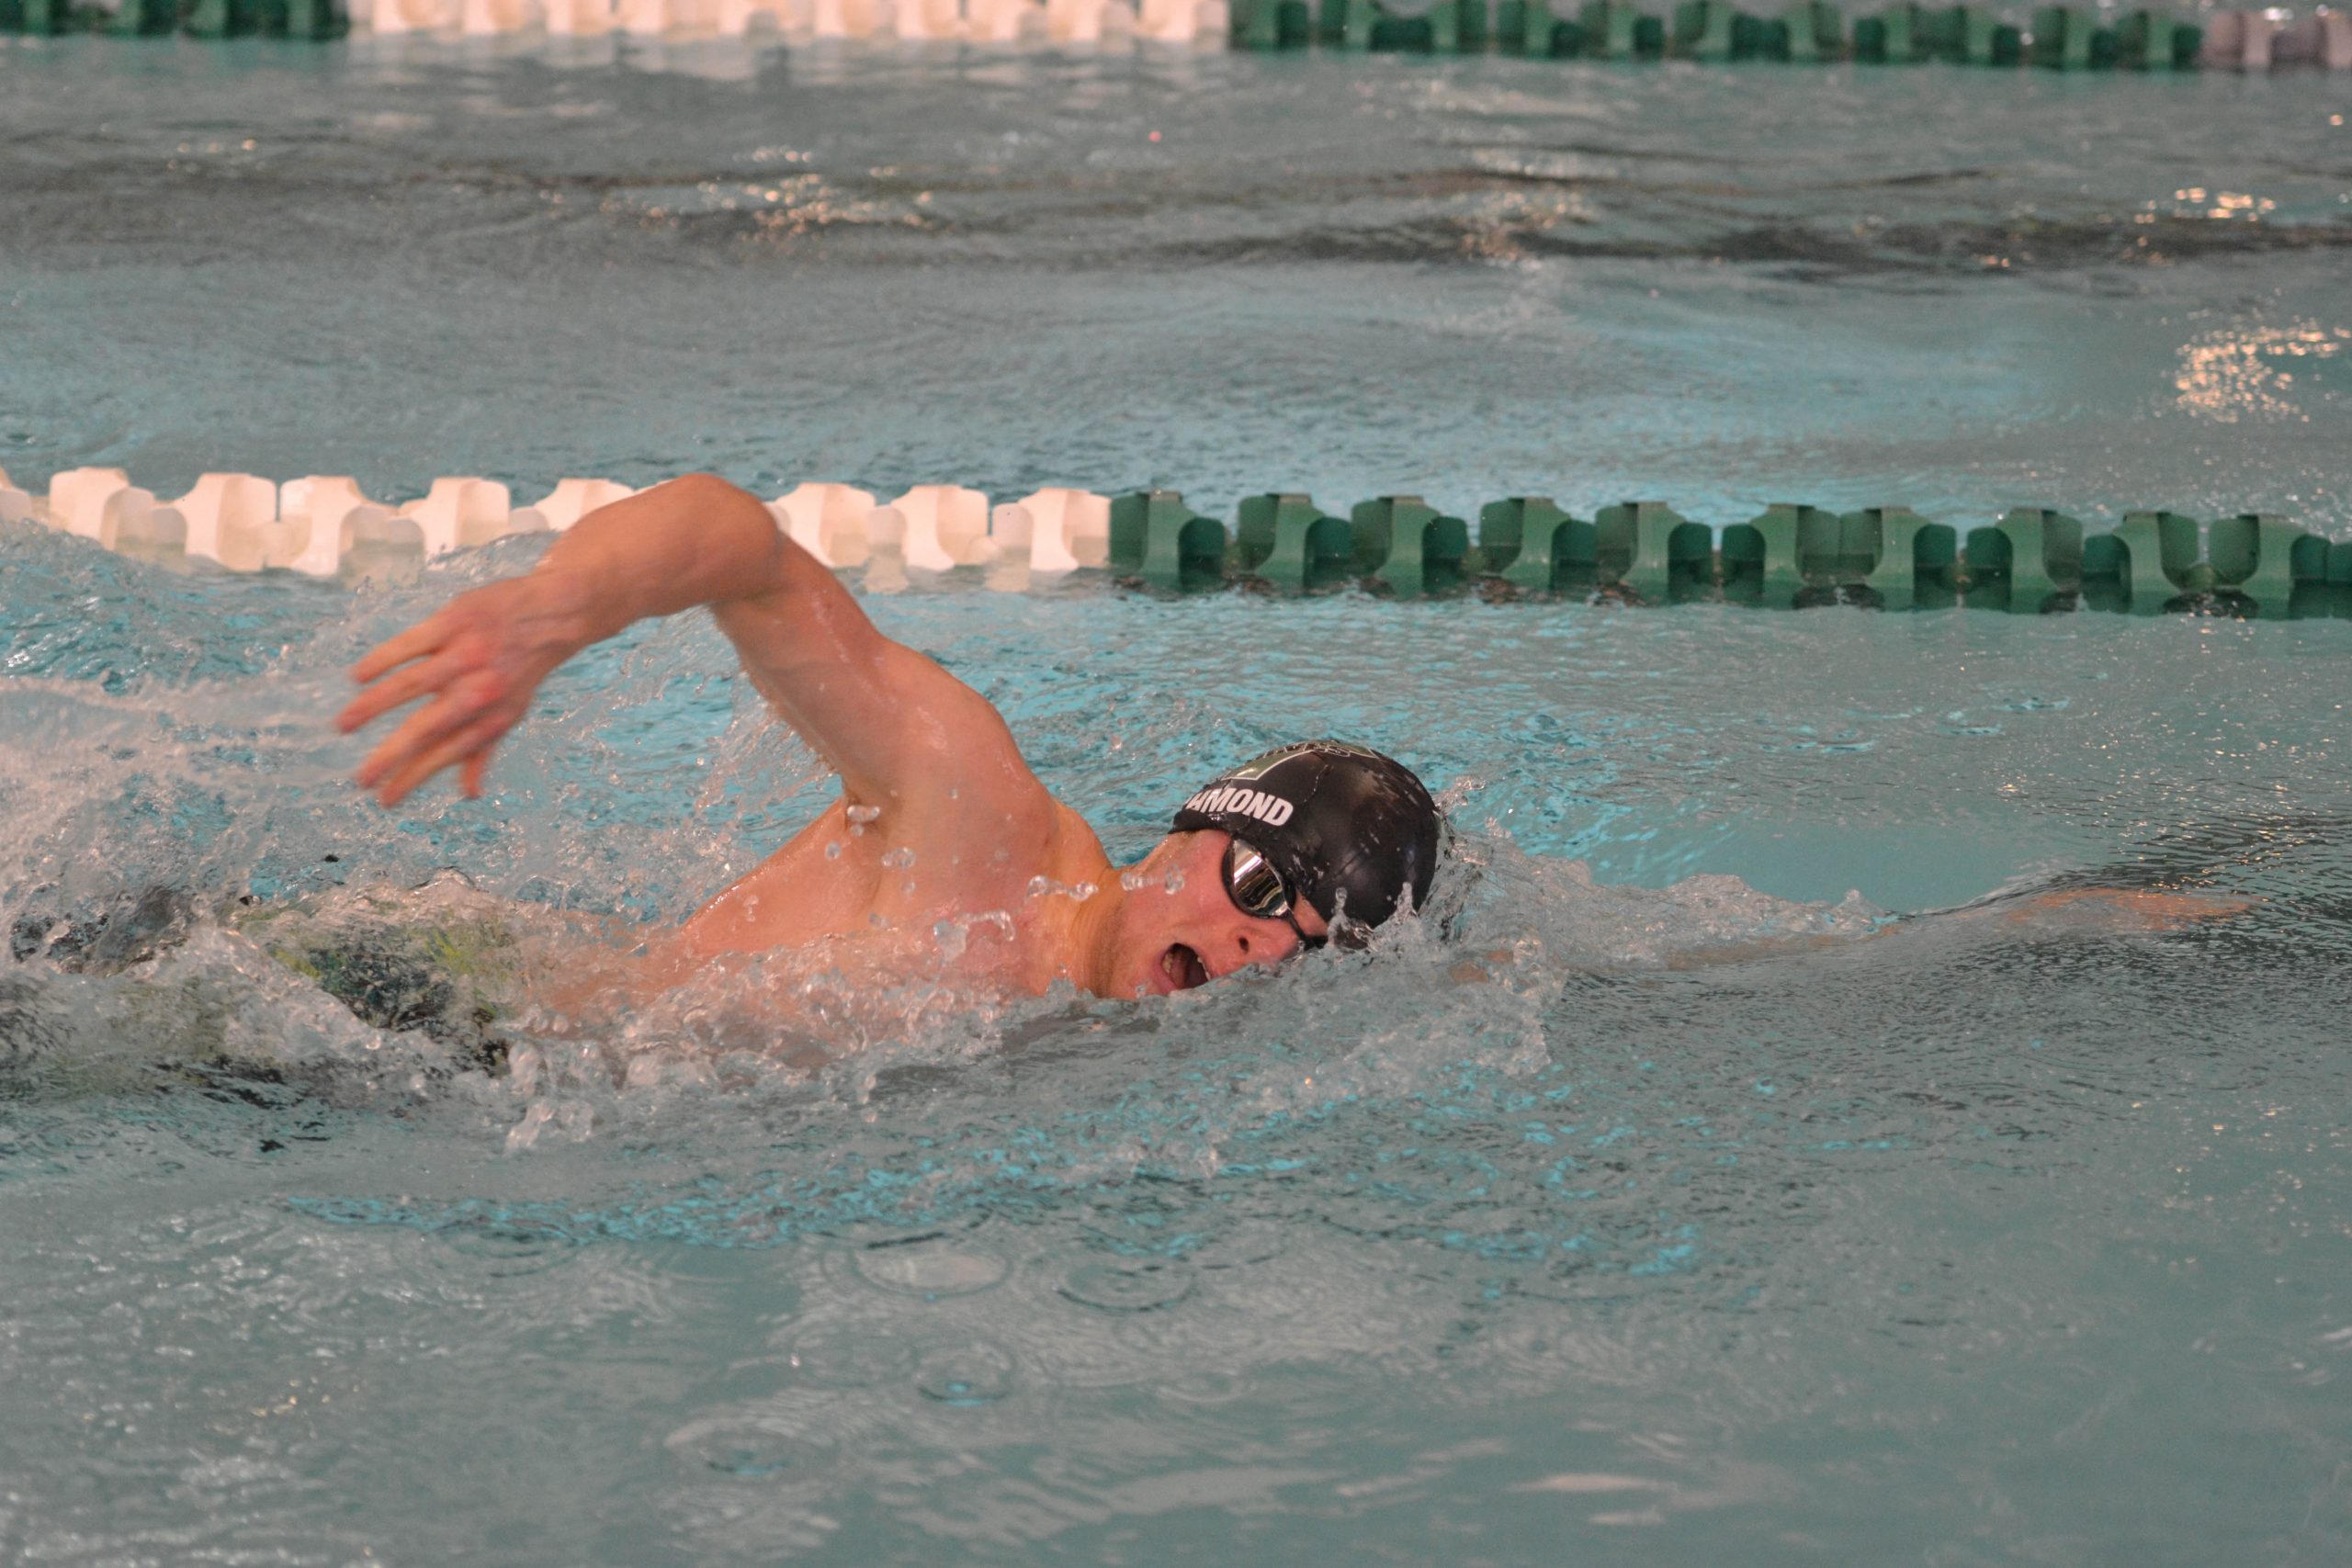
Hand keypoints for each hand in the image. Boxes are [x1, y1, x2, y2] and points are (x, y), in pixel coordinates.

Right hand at [337, 572, 601, 805]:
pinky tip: (357, 677)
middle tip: (359, 780)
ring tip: (343, 726)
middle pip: (426, 728)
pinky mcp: (455, 622)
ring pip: (410, 684)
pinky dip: (381, 660)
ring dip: (373, 707)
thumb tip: (470, 794)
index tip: (383, 800)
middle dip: (391, 758)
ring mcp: (465, 655)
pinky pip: (409, 644)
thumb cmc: (522, 670)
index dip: (413, 780)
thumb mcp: (511, 713)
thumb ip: (484, 751)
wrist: (555, 613)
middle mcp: (479, 690)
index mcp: (491, 717)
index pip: (445, 756)